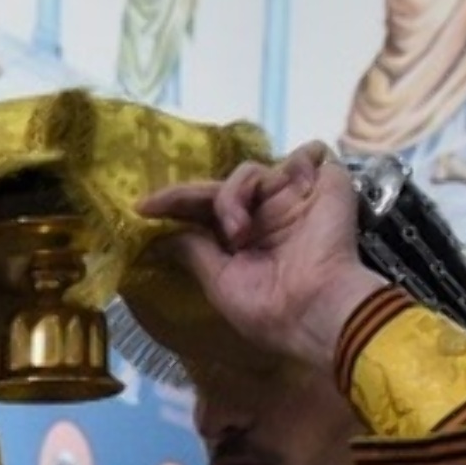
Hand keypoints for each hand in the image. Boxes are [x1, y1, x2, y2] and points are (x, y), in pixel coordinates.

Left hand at [136, 143, 378, 372]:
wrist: (316, 311)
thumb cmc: (269, 308)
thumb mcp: (220, 282)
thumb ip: (196, 252)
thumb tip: (167, 234)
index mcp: (244, 242)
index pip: (205, 211)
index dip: (175, 203)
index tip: (141, 208)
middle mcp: (267, 217)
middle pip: (224, 186)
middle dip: (191, 196)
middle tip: (165, 206)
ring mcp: (293, 199)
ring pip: (253, 170)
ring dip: (234, 193)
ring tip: (238, 230)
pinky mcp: (324, 186)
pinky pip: (310, 154)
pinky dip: (296, 161)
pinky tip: (284, 186)